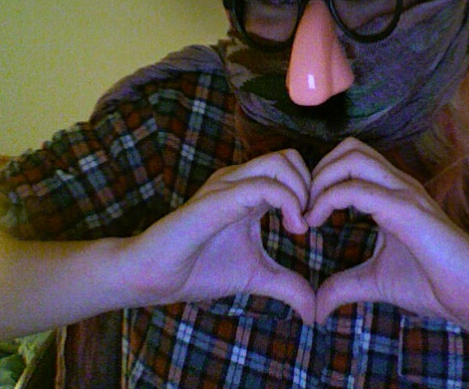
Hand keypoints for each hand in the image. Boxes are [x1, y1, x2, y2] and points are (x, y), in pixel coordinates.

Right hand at [125, 149, 315, 323]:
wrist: (153, 277)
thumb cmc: (199, 270)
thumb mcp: (256, 276)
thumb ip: (287, 286)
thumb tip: (315, 311)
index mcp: (248, 191)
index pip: (291, 167)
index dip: (312, 191)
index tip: (313, 225)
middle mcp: (239, 181)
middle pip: (289, 157)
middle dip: (311, 186)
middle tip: (310, 221)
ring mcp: (227, 186)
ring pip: (280, 163)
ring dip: (302, 191)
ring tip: (300, 225)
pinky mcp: (218, 199)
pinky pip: (262, 186)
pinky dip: (288, 202)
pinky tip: (294, 229)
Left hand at [305, 138, 468, 325]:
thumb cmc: (434, 285)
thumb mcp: (376, 282)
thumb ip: (344, 286)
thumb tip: (316, 305)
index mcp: (393, 194)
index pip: (351, 160)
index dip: (321, 178)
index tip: (305, 212)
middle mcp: (399, 185)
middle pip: (348, 148)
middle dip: (317, 171)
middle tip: (303, 206)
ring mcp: (404, 193)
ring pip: (351, 158)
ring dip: (320, 180)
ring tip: (309, 212)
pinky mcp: (406, 210)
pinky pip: (356, 189)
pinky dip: (328, 198)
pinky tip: (316, 222)